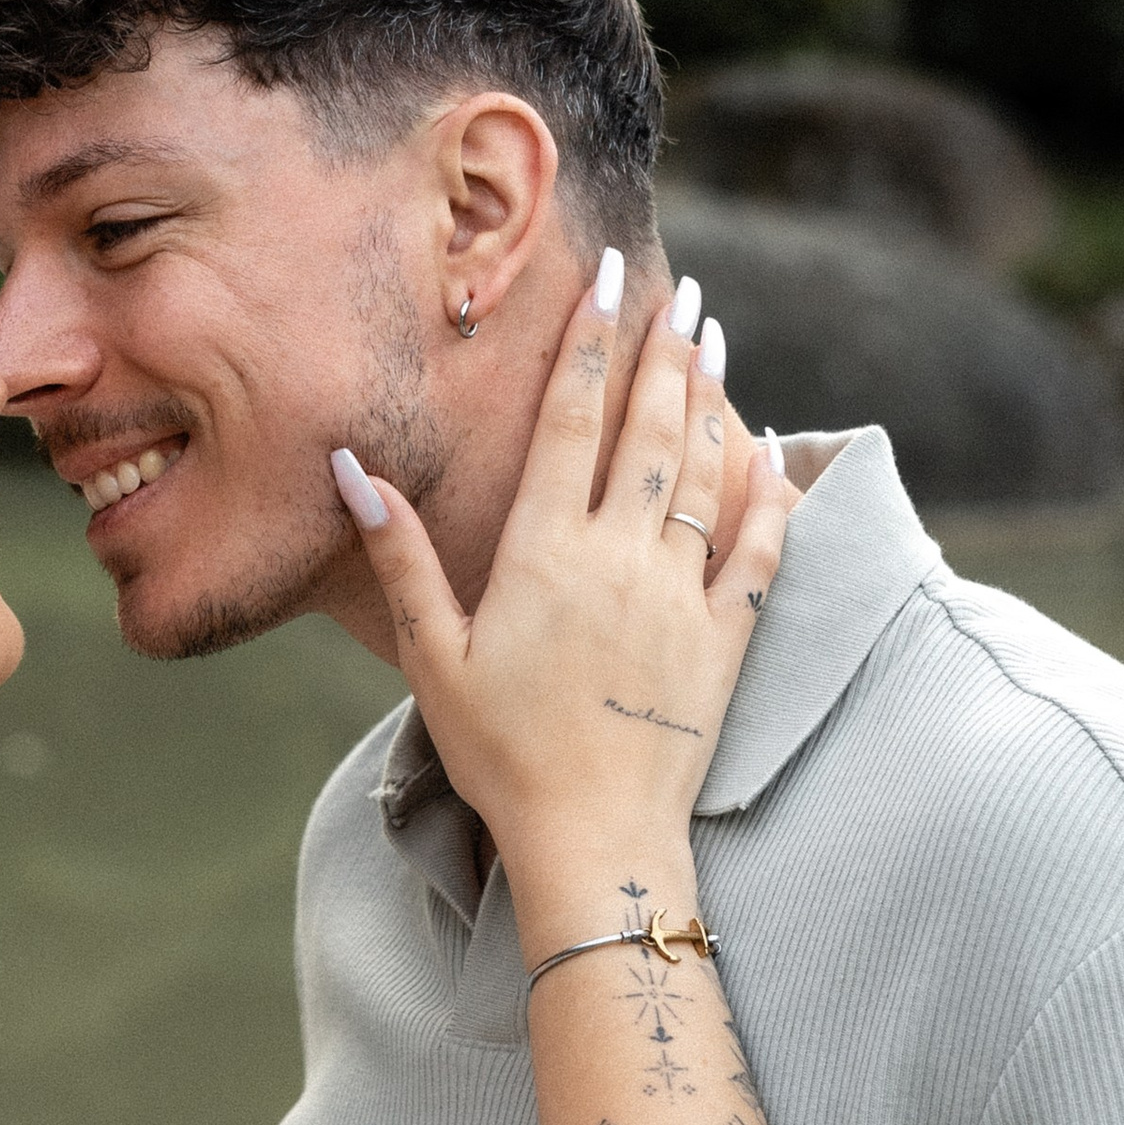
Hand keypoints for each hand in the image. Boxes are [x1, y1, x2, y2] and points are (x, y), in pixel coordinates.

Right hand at [334, 260, 785, 933]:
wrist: (596, 841)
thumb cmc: (502, 756)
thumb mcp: (433, 657)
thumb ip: (400, 557)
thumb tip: (353, 467)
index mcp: (544, 554)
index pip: (569, 422)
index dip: (587, 344)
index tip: (603, 283)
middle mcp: (620, 559)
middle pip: (647, 430)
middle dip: (662, 350)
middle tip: (678, 288)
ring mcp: (681, 596)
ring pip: (702, 475)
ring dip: (710, 400)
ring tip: (715, 337)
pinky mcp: (725, 640)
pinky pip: (757, 551)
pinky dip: (767, 495)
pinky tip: (770, 452)